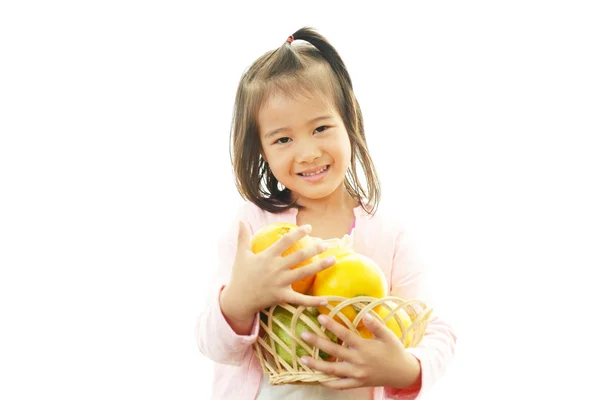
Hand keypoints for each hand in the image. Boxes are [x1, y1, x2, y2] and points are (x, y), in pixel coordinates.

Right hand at [222, 221, 334, 322]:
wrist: (238, 299)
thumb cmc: (240, 276)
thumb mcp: (241, 254)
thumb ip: (243, 237)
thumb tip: (240, 220)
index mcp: (267, 256)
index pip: (285, 241)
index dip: (298, 233)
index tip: (309, 227)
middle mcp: (275, 268)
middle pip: (299, 256)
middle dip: (314, 248)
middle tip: (325, 244)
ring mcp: (280, 283)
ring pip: (304, 273)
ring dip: (320, 266)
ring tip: (333, 260)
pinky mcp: (282, 296)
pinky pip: (300, 299)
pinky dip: (313, 301)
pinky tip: (326, 299)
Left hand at [299, 313, 420, 389]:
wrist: (403, 373)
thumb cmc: (394, 351)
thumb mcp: (388, 336)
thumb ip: (376, 325)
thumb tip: (365, 313)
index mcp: (365, 348)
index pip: (345, 335)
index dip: (332, 325)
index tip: (320, 317)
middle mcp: (358, 362)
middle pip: (334, 352)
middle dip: (317, 343)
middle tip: (303, 335)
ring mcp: (357, 375)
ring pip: (333, 371)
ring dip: (317, 365)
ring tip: (303, 359)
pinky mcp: (358, 383)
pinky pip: (341, 385)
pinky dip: (329, 383)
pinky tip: (318, 378)